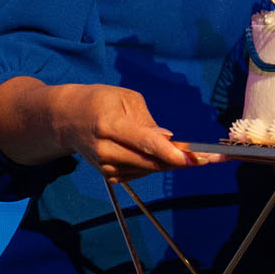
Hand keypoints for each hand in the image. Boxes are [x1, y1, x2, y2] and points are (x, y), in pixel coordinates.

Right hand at [0, 77, 221, 181]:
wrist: (65, 119)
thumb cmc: (99, 101)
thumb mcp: (125, 99)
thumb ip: (147, 122)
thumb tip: (168, 140)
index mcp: (110, 123)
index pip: (145, 142)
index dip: (171, 152)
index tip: (194, 158)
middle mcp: (105, 148)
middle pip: (150, 160)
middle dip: (181, 160)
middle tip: (209, 157)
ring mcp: (104, 165)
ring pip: (148, 169)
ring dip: (170, 163)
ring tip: (189, 154)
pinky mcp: (107, 175)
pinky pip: (139, 173)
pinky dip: (154, 165)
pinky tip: (161, 156)